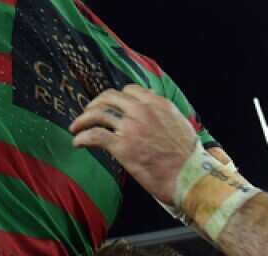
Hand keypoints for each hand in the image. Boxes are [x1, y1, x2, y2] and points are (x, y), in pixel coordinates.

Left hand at [69, 85, 198, 204]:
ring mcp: (131, 127)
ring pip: (98, 114)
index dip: (117, 97)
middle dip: (95, 104)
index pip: (129, 90)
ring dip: (83, 120)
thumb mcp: (180, 123)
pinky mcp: (122, 146)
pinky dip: (82, 137)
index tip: (110, 105)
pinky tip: (78, 142)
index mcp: (157, 103)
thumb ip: (164, 112)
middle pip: (109, 97)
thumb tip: (154, 102)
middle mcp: (142, 110)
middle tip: (88, 113)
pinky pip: (95, 135)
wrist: (191, 176)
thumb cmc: (188, 157)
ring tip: (76, 127)